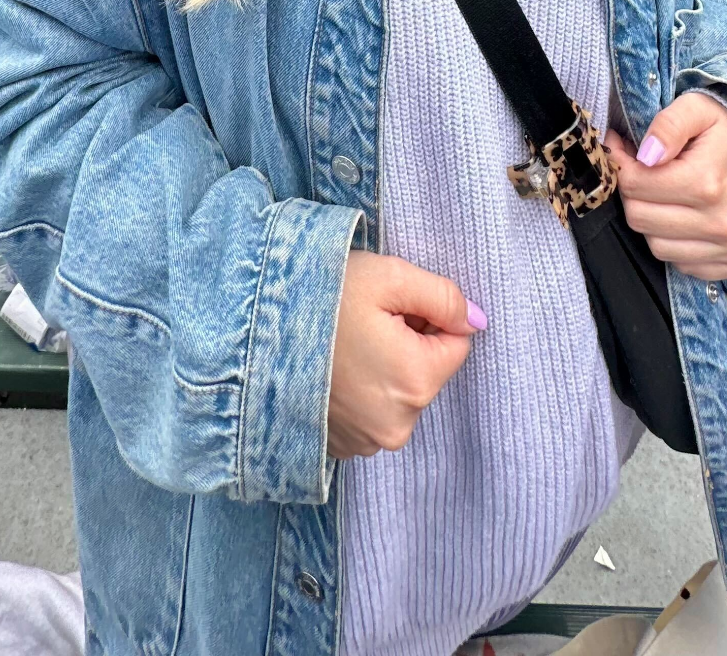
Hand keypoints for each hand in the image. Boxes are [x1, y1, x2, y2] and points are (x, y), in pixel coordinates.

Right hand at [326, 253, 483, 459]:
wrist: (250, 333)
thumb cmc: (321, 298)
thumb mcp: (389, 277)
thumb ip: (443, 296)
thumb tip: (476, 320)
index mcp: (417, 381)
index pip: (455, 343)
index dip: (428, 317)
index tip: (391, 306)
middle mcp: (398, 424)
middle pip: (427, 371)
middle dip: (408, 343)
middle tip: (364, 320)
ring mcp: (367, 443)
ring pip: (399, 393)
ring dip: (384, 368)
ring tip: (343, 343)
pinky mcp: (342, 448)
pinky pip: (372, 414)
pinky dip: (360, 392)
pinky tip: (333, 369)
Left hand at [608, 91, 726, 281]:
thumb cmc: (726, 130)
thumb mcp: (697, 108)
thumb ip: (668, 124)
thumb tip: (646, 155)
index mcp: (707, 183)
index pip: (634, 186)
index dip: (623, 165)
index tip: (625, 150)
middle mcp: (722, 223)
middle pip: (640, 220)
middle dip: (634, 194)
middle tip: (644, 173)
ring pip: (656, 247)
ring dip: (652, 222)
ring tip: (665, 196)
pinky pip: (682, 264)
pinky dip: (675, 244)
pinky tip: (685, 218)